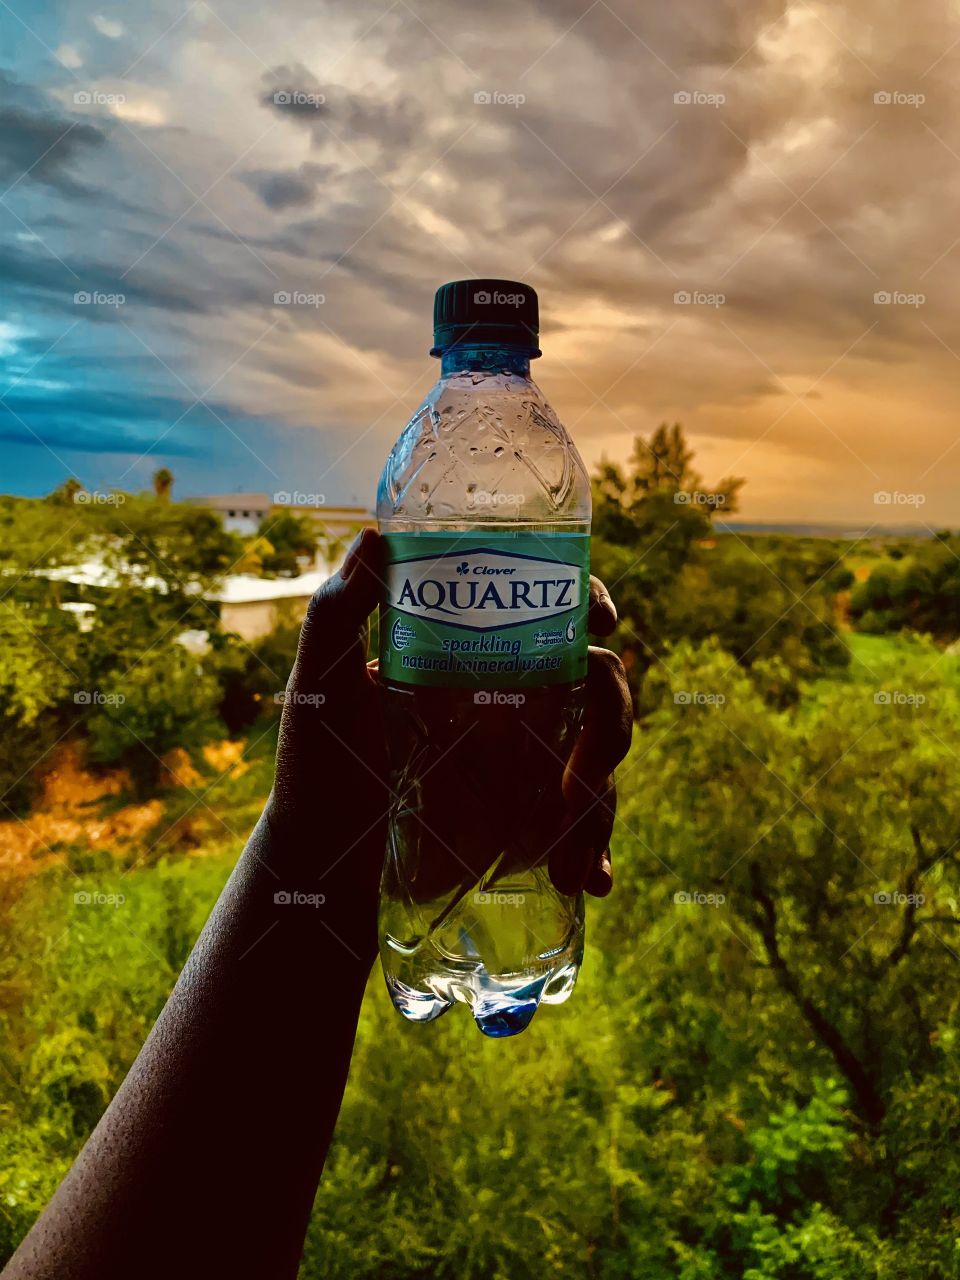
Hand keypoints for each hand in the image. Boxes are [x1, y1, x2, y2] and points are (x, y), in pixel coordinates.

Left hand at [266, 529, 632, 952]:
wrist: (320, 855)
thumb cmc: (317, 759)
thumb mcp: (321, 684)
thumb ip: (336, 614)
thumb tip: (372, 535)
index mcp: (478, 654)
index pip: (552, 610)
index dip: (591, 604)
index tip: (599, 622)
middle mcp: (515, 698)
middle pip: (599, 684)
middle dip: (611, 722)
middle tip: (581, 776)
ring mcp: (530, 758)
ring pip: (602, 757)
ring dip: (603, 805)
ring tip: (579, 861)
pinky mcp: (531, 817)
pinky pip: (584, 828)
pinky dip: (599, 854)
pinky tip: (595, 881)